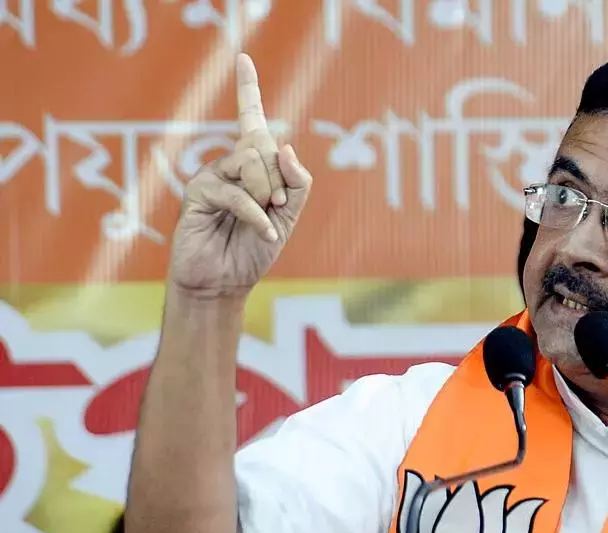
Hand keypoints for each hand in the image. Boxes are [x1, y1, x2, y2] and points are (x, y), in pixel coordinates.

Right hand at [169, 53, 312, 298]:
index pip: (250, 121)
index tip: (243, 57)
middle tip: (276, 207)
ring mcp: (212, 176)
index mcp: (252, 167)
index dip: (247, 89)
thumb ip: (295, 183)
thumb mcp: (287, 217)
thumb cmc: (252, 251)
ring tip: (264, 219)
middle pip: (263, 144)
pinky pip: (236, 191)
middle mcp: (230, 164)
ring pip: (251, 161)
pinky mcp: (197, 192)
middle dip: (279, 178)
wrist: (224, 284)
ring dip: (267, 194)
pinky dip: (256, 215)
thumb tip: (283, 146)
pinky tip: (262, 234)